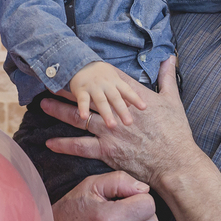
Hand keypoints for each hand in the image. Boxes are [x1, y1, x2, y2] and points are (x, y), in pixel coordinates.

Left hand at [45, 57, 199, 187]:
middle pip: (88, 96)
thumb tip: (170, 58)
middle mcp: (116, 112)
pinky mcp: (107, 150)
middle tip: (52, 80)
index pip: (109, 80)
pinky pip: (80, 147)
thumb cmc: (176, 133)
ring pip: (79, 118)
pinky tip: (49, 143)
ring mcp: (109, 131)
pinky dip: (64, 145)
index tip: (81, 64)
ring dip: (60, 111)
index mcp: (132, 98)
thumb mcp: (173, 100)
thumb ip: (168, 77)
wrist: (175, 162)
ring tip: (44, 105)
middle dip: (69, 87)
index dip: (94, 72)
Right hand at [68, 61, 146, 127]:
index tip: (144, 107)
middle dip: (122, 110)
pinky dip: (83, 108)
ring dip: (106, 113)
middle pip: (115, 98)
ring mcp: (93, 87)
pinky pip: (82, 100)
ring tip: (112, 125)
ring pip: (101, 101)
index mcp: (115, 81)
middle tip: (129, 123)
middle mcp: (105, 84)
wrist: (79, 62)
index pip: (127, 91)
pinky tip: (84, 117)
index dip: (135, 98)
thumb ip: (121, 92)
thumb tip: (130, 105)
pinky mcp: (80, 90)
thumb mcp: (113, 79)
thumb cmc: (99, 74)